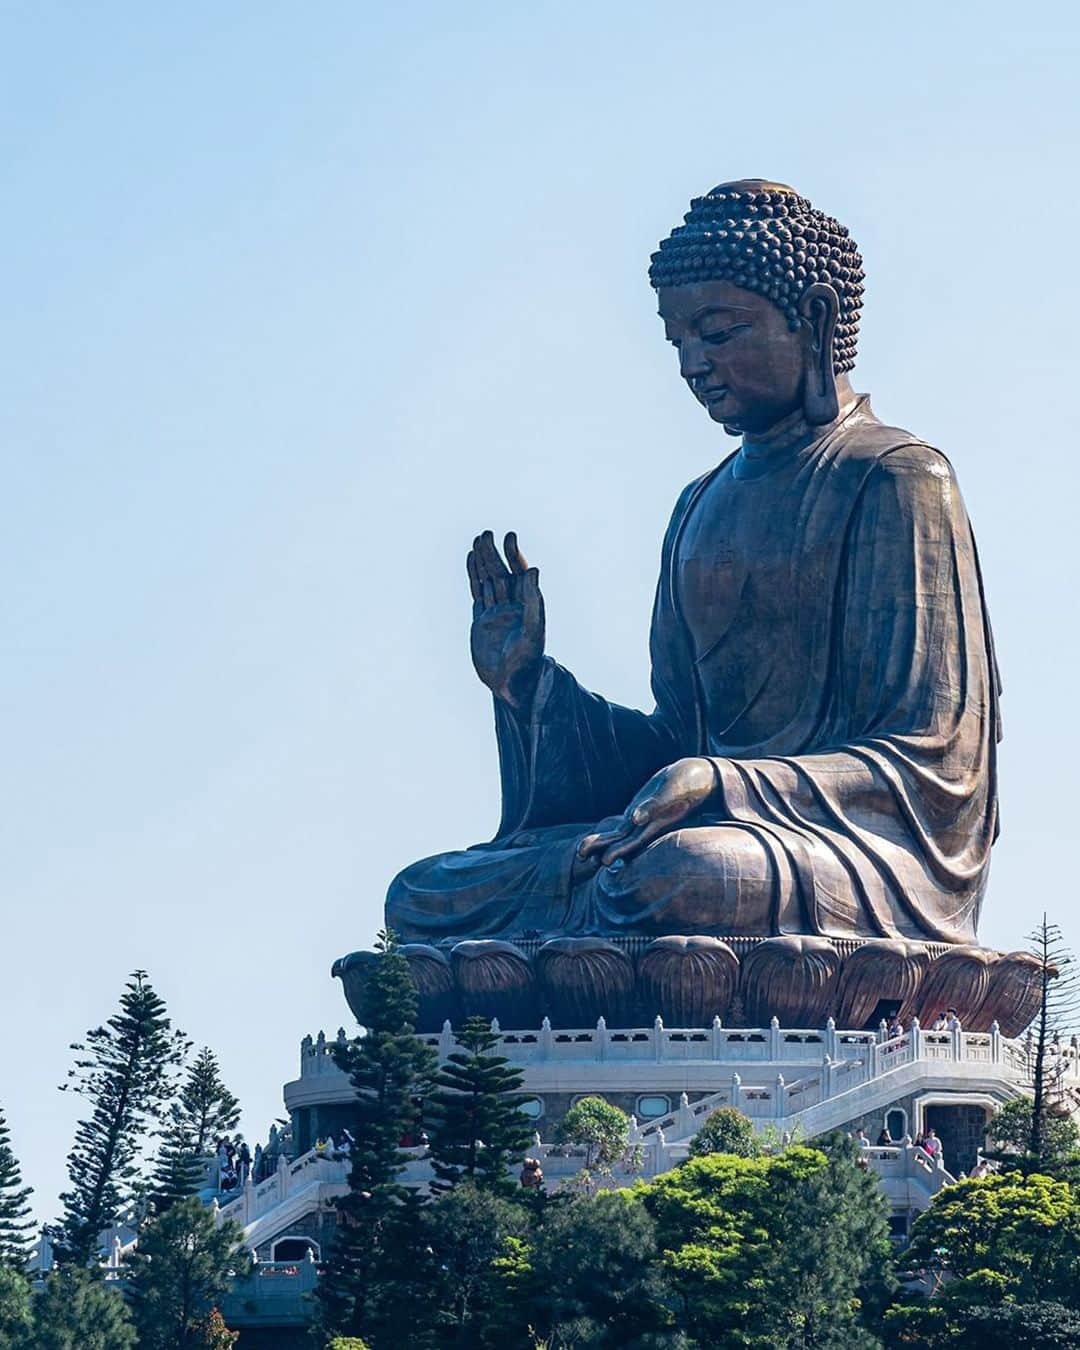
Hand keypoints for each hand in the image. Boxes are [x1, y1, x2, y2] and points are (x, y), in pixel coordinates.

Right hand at [468, 530, 544, 707]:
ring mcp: (496, 612)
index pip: (519, 573)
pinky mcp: (481, 620)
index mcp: (528, 604)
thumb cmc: (526, 659)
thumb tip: (534, 570)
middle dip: (494, 554)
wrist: (510, 683)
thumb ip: (532, 599)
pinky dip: (473, 577)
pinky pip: (477, 593)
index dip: (514, 555)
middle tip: (486, 533)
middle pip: (501, 573)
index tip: (509, 536)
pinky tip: (470, 562)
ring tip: (477, 540)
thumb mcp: (532, 628)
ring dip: (483, 561)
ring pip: (488, 580)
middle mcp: (512, 605)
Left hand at [578, 757, 717, 865]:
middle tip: (580, 855)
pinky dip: (611, 830)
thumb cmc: (688, 783)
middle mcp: (647, 824)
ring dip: (601, 842)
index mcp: (656, 823)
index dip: (619, 851)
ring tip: (581, 851)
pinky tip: (598, 838)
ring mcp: (643, 818)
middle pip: (622, 840)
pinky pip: (623, 823)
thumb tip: (635, 819)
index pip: (634, 841)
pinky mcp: (640, 810)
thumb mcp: (673, 792)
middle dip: (602, 848)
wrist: (696, 777)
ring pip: (619, 833)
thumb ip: (655, 806)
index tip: (604, 861)